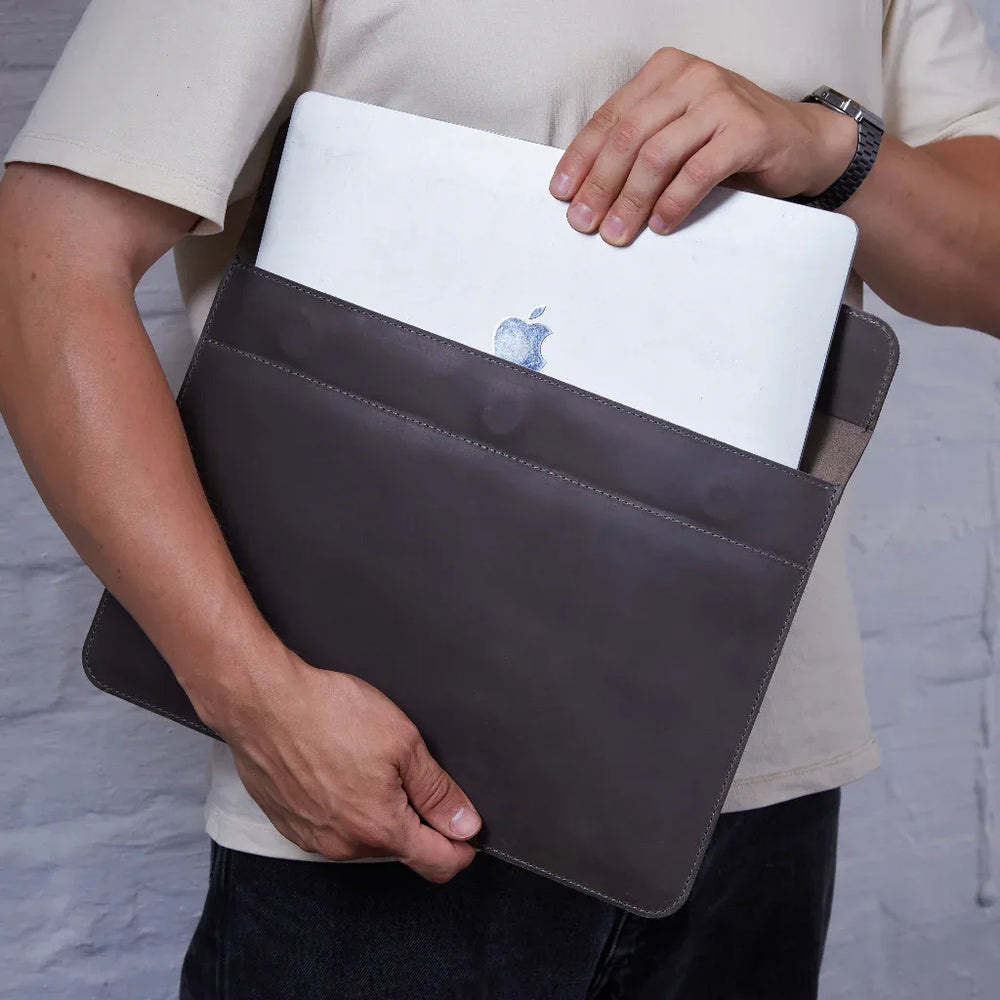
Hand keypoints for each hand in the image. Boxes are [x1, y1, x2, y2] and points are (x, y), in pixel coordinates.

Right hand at [208, 644, 481, 882]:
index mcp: (380, 829)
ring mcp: (313, 838)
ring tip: (369, 763)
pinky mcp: (290, 824)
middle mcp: (344, 845)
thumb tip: (465, 825)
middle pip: (401, 848)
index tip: (467, 829)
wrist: (262, 702)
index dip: (462, 848)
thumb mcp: (403, 743)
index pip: (437, 863)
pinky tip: (339, 769)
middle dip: (416, 820)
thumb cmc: (328, 714)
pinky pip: (332, 828)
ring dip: (378, 812)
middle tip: (411, 772)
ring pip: (365, 838)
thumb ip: (437, 791)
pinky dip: (344, 807)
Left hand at [549, 47, 857, 244]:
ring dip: (632, 200)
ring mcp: (721, 100)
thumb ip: (641, 146)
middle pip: (629, 137)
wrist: (802, 142)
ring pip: (657, 154)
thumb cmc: (730, 142)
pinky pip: (698, 171)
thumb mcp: (679, 132)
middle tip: (584, 223)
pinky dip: (674, 202)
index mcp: (665, 73)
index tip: (562, 194)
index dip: (581, 159)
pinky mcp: (747, 130)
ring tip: (617, 232)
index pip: (610, 117)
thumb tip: (589, 190)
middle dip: (600, 185)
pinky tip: (660, 225)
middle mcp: (691, 78)